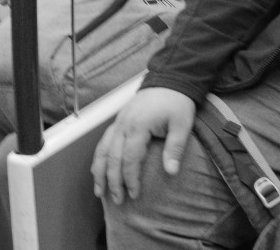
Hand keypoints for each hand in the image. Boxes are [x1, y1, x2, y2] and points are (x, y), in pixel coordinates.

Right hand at [91, 87, 195, 203]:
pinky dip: (98, 158)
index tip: (134, 194)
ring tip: (99, 191)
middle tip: (118, 200)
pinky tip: (98, 170)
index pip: (130, 158)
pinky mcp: (118, 121)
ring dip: (99, 172)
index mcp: (139, 126)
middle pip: (112, 158)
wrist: (169, 79)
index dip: (130, 178)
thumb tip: (171, 172)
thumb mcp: (182, 123)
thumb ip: (175, 147)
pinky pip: (102, 142)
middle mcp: (123, 125)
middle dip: (113, 181)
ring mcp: (118, 122)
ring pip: (101, 150)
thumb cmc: (177, 102)